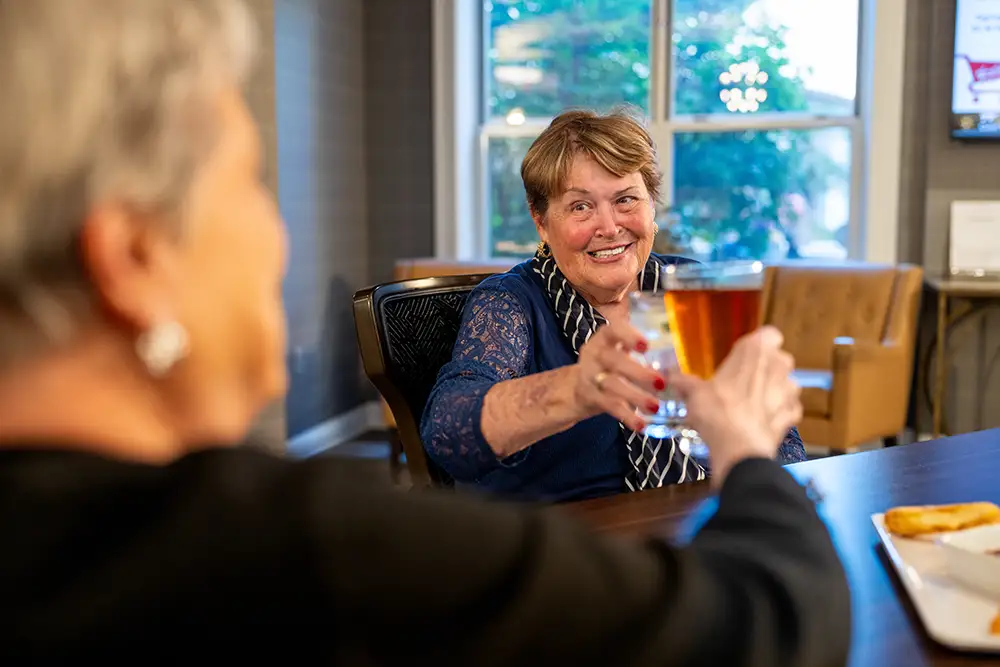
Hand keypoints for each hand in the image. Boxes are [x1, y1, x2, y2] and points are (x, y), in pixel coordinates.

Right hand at [569, 320, 664, 431]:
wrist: (579, 387)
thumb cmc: (610, 361)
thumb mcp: (618, 345)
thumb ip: (637, 341)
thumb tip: (672, 334)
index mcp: (605, 337)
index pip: (614, 329)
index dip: (629, 336)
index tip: (646, 347)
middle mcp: (595, 354)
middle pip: (614, 360)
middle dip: (638, 372)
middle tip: (661, 383)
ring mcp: (590, 376)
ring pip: (612, 385)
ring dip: (635, 396)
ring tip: (655, 406)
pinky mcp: (591, 397)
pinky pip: (610, 406)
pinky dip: (626, 416)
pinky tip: (640, 424)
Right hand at [668, 326, 801, 482]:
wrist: (738, 448)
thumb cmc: (716, 410)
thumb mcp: (694, 393)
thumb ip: (685, 382)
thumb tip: (670, 377)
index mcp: (756, 350)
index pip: (769, 334)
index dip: (758, 344)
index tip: (743, 356)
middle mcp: (779, 365)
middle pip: (778, 359)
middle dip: (765, 367)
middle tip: (741, 381)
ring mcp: (790, 391)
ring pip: (786, 383)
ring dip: (774, 389)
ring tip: (752, 403)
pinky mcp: (794, 415)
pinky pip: (789, 408)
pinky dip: (779, 412)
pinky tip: (761, 420)